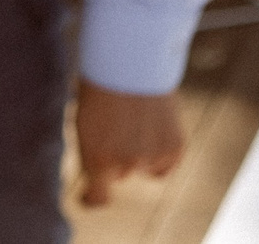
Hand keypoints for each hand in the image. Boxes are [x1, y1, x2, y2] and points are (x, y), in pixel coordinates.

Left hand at [73, 80, 184, 206]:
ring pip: (144, 167)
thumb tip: (105, 170)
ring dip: (140, 151)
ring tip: (134, 118)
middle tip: (114, 124)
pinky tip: (152, 126)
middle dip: (116, 155)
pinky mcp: (174, 148)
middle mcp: (125, 164)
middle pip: (120, 173)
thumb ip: (94, 152)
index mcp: (96, 158)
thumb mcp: (84, 122)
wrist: (128, 60)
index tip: (90, 196)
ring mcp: (152, 157)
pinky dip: (160, 151)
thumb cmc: (99, 87)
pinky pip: (166, 164)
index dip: (93, 197)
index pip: (99, 196)